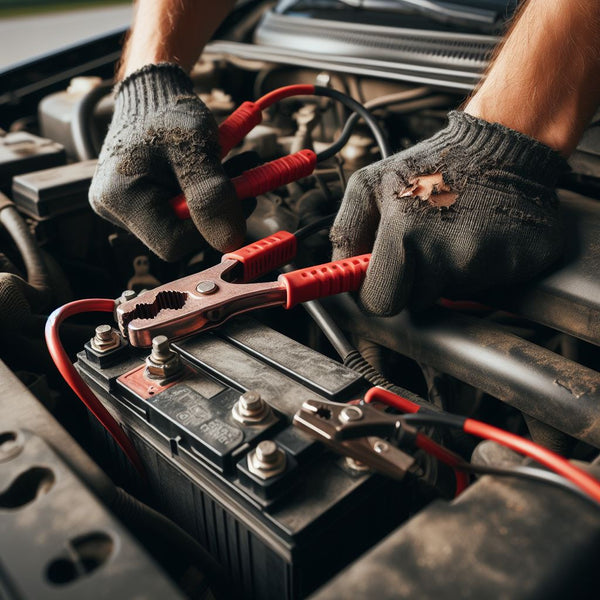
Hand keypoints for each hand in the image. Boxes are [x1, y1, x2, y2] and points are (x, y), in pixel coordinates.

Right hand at [89, 63, 243, 261]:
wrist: (152, 94)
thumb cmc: (167, 111)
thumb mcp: (195, 148)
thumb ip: (212, 195)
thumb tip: (231, 241)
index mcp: (119, 198)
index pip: (171, 244)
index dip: (210, 229)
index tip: (240, 200)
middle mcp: (115, 210)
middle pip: (178, 236)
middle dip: (215, 211)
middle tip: (244, 182)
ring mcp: (127, 210)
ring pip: (183, 225)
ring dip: (214, 202)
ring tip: (233, 169)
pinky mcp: (141, 205)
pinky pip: (180, 214)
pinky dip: (204, 197)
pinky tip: (214, 175)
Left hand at [330, 111, 565, 315]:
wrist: (501, 142)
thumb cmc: (430, 165)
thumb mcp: (368, 186)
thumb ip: (345, 233)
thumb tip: (338, 275)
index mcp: (404, 232)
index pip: (379, 302)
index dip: (377, 292)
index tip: (382, 278)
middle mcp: (446, 252)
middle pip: (415, 302)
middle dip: (412, 282)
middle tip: (422, 245)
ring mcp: (486, 260)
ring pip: (448, 294)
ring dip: (445, 271)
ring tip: (452, 231)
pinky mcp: (520, 262)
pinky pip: (487, 285)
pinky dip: (480, 266)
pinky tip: (479, 234)